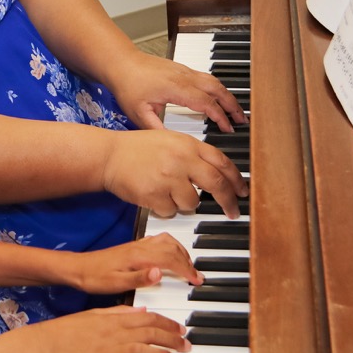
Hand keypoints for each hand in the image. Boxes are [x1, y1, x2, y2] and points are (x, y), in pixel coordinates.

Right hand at [26, 306, 189, 352]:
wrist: (46, 343)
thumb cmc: (70, 330)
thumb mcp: (96, 314)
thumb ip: (120, 312)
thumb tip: (142, 311)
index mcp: (114, 319)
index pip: (148, 319)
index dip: (168, 324)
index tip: (182, 329)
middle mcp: (114, 333)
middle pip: (149, 334)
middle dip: (172, 339)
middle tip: (187, 345)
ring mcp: (106, 351)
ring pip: (139, 350)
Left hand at [72, 232, 201, 294]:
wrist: (78, 269)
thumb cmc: (95, 278)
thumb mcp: (116, 283)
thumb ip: (139, 278)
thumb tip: (160, 273)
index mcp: (138, 256)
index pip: (170, 259)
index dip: (186, 269)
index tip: (196, 280)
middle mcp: (140, 247)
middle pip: (172, 249)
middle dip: (188, 262)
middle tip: (197, 276)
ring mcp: (137, 245)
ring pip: (167, 242)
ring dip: (181, 252)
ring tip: (188, 266)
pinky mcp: (134, 247)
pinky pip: (159, 241)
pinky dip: (171, 247)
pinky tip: (171, 255)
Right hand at [101, 128, 247, 217]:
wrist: (109, 155)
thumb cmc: (138, 149)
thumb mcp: (170, 140)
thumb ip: (193, 153)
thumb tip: (219, 172)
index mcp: (187, 144)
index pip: (222, 162)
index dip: (237, 179)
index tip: (243, 191)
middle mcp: (181, 159)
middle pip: (216, 184)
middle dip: (228, 201)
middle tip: (232, 211)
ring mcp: (168, 178)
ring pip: (193, 202)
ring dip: (185, 203)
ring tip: (169, 192)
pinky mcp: (155, 195)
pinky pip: (171, 211)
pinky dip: (166, 208)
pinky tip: (155, 195)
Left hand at [107, 51, 246, 132]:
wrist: (121, 63)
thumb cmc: (128, 86)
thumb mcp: (139, 113)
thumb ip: (157, 129)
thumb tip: (174, 144)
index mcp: (176, 88)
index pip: (206, 102)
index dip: (220, 116)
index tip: (228, 128)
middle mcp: (184, 77)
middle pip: (217, 88)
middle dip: (232, 105)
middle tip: (242, 120)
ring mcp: (185, 71)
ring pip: (214, 81)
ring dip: (227, 95)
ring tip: (235, 111)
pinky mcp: (183, 69)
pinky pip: (206, 78)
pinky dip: (217, 89)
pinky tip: (219, 98)